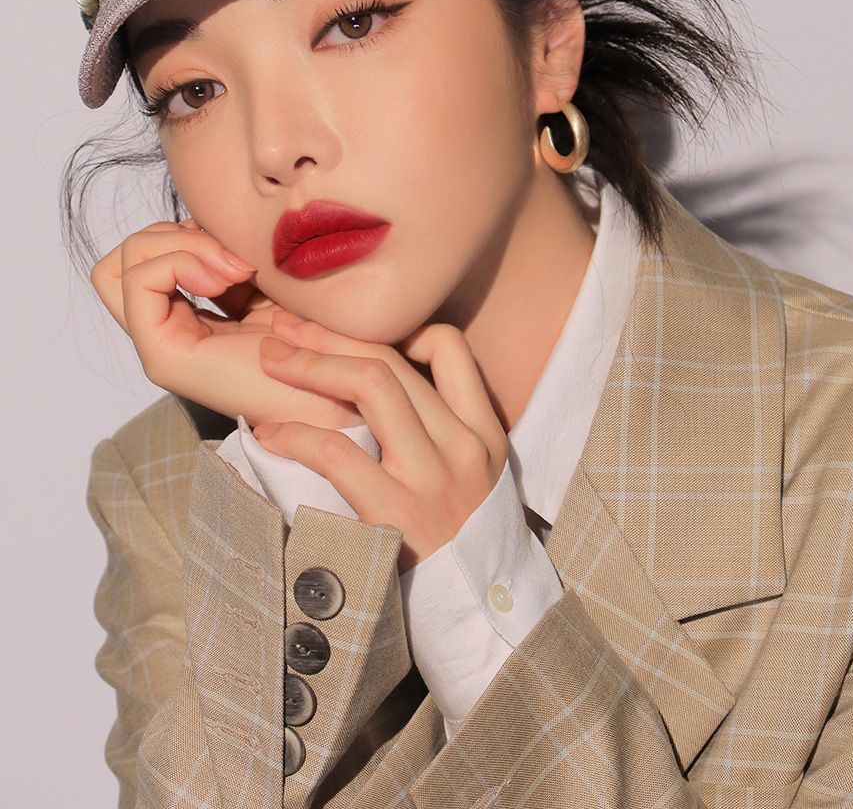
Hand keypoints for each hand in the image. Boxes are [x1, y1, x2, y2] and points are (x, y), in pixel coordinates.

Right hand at [90, 220, 363, 427]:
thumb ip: (232, 256)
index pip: (148, 252)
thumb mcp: (271, 281)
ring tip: (234, 270)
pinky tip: (229, 281)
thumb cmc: (322, 339)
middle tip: (232, 257)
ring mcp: (163, 344)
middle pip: (125, 256)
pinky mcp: (164, 356)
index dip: (185, 231)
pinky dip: (181, 262)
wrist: (339, 389)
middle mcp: (171, 328)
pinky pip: (139, 281)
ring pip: (122, 263)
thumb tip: (203, 220)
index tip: (238, 247)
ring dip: (181, 245)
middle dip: (174, 234)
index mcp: (195, 312)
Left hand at [253, 310, 508, 572]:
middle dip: (327, 335)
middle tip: (283, 325)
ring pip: (369, 384)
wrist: (487, 623)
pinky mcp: (397, 514)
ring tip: (269, 358)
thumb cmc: (466, 549)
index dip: (398, 330)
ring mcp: (432, 476)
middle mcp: (463, 444)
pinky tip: (270, 433)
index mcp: (484, 431)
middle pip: (390, 359)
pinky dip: (295, 434)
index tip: (353, 338)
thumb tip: (378, 397)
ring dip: (310, 363)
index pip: (449, 347)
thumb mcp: (478, 481)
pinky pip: (337, 452)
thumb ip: (442, 436)